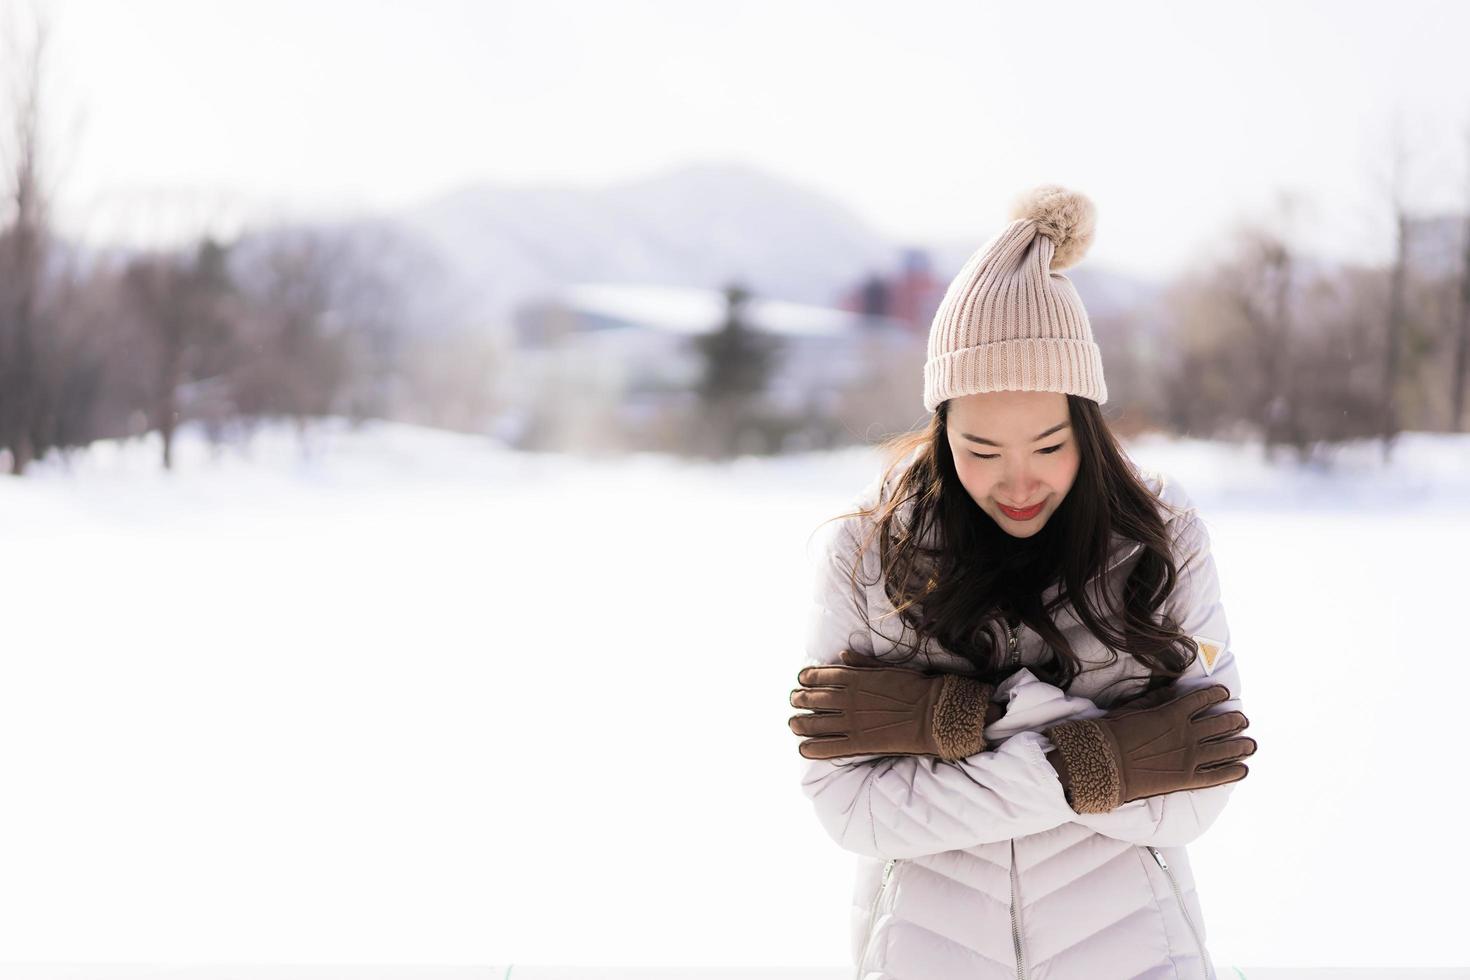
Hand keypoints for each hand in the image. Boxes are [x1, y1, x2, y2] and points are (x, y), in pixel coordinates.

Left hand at [788, 649, 996, 760]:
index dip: (808, 678)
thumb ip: (862, 662)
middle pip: (815, 699)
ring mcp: (852, 721)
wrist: (932, 712)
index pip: (822, 675)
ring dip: (801, 723)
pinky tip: (804, 749)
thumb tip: (843, 654)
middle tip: (793, 701)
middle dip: (800, 700)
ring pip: (817, 723)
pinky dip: (814, 748)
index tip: (801, 679)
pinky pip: (830, 747)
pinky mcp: (859, 742)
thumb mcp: (886, 666)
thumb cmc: (914, 686)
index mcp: (855, 677)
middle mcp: (848, 698)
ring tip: (793, 724)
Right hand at [1042, 684, 1255, 813]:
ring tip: (1251, 744)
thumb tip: (1174, 690)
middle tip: (1243, 720)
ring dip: (1241, 745)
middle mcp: (1188, 734)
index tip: (1225, 693)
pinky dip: (1233, 772)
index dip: (1217, 694)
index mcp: (1174, 712)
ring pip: (1226, 748)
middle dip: (1235, 721)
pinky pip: (1218, 776)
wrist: (1105, 763)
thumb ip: (1158, 699)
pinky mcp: (1187, 779)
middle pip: (1222, 724)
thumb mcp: (1135, 707)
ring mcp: (1190, 757)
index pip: (1204, 698)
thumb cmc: (1113, 732)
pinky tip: (1243, 769)